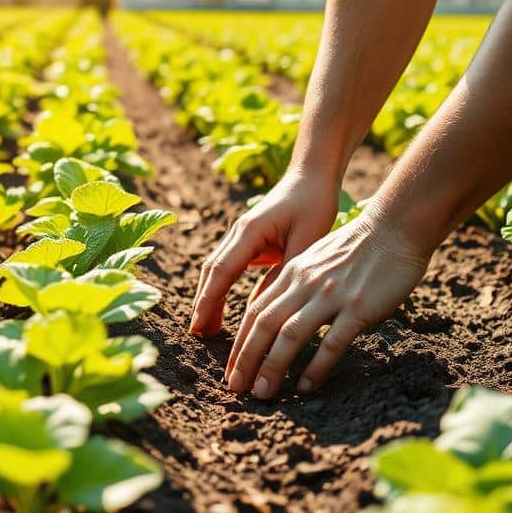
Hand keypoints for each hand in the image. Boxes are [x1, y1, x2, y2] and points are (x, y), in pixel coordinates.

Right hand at [189, 169, 339, 337]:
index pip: (221, 271)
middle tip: (198, 336)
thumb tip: (265, 308)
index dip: (208, 301)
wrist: (312, 176)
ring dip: (209, 297)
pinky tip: (222, 308)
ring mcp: (241, 236)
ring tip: (207, 329)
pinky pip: (229, 267)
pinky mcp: (249, 240)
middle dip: (202, 304)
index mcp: (249, 231)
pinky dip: (221, 288)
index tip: (198, 326)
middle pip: (211, 271)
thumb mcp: (307, 241)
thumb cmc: (313, 204)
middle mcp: (238, 233)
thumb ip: (285, 273)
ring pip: (216, 270)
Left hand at [223, 206, 430, 397]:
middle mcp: (304, 284)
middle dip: (246, 359)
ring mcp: (330, 296)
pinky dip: (315, 367)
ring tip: (261, 393)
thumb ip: (296, 283)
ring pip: (290, 335)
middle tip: (236, 388)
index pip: (255, 311)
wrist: (394, 228)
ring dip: (272, 366)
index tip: (232, 369)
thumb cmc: (358, 247)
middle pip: (264, 325)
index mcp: (292, 273)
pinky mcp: (357, 308)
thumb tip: (278, 313)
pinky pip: (331, 343)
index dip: (240, 343)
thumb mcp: (316, 259)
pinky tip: (305, 387)